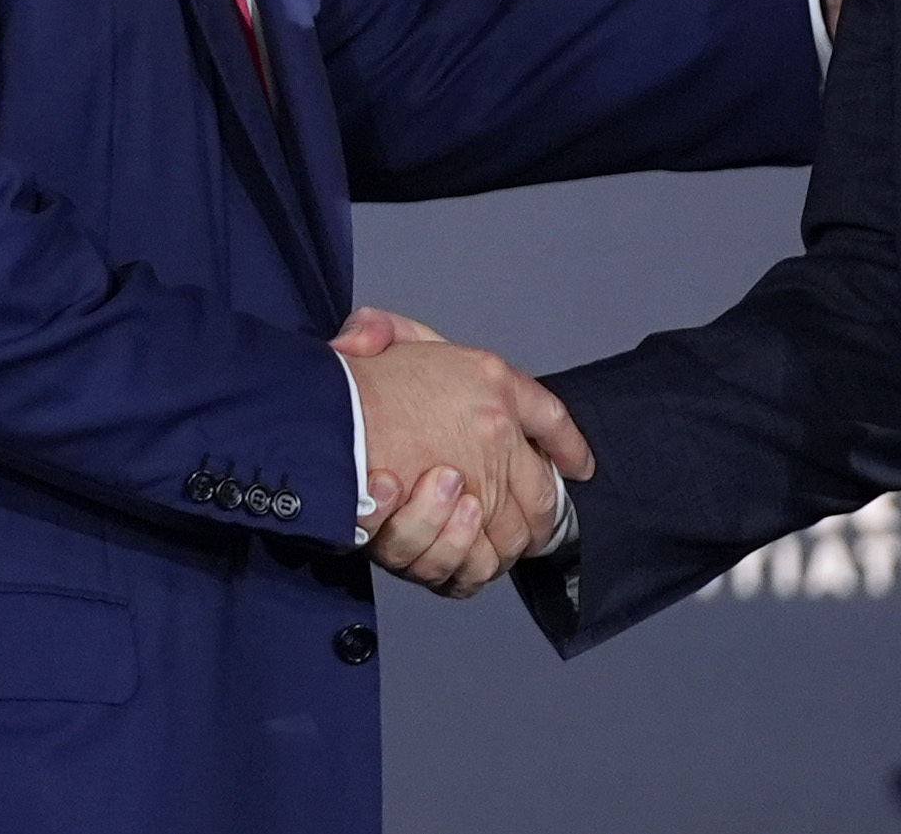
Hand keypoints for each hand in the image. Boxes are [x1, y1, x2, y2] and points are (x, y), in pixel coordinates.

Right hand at [334, 308, 590, 597]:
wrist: (322, 422)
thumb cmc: (350, 382)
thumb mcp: (379, 333)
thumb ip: (387, 331)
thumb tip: (372, 345)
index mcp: (493, 385)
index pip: (551, 417)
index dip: (567, 446)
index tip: (578, 465)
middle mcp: (498, 438)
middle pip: (543, 497)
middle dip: (533, 517)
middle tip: (510, 518)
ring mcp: (481, 490)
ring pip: (510, 539)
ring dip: (492, 540)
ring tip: (463, 521)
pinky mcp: (452, 537)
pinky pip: (475, 569)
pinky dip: (463, 564)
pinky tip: (446, 544)